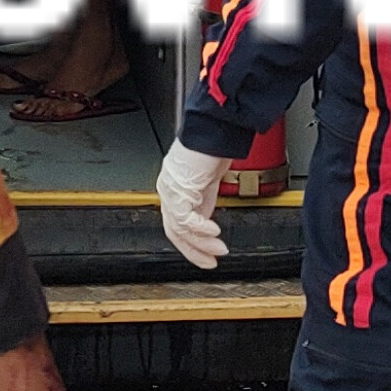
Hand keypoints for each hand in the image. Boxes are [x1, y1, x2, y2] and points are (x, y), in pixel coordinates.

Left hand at [154, 142, 233, 269]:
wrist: (216, 127)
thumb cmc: (214, 145)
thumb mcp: (210, 180)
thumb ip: (204, 200)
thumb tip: (208, 220)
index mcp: (175, 188)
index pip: (176, 224)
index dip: (190, 244)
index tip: (206, 255)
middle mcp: (169, 189)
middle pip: (174, 230)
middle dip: (195, 250)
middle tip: (211, 262)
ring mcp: (172, 188)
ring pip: (180, 228)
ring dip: (202, 243)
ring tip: (220, 250)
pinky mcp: (179, 187)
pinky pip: (185, 218)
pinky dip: (201, 229)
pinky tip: (215, 233)